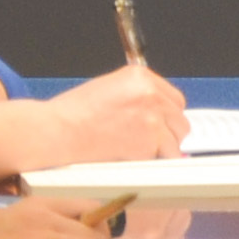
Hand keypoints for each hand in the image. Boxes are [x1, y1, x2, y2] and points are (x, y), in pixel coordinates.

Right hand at [47, 62, 189, 163]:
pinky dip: (152, 163)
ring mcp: (152, 118)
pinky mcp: (149, 141)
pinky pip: (163, 157)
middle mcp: (150, 94)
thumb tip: (156, 115)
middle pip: (180, 120)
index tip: (160, 126)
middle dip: (168, 134)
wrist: (58, 131)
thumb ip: (137, 97)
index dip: (167, 116)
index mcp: (140, 76)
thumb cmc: (72, 114)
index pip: (174, 99)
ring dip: (162, 150)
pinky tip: (132, 159)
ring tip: (137, 153)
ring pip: (176, 141)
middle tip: (150, 143)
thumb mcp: (109, 89)